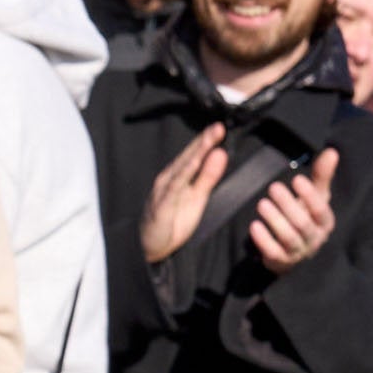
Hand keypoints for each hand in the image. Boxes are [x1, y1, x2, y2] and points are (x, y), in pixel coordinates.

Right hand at [139, 125, 229, 266]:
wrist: (151, 245)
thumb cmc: (173, 220)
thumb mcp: (197, 198)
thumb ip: (208, 176)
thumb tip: (221, 154)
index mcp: (179, 175)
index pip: (195, 154)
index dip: (207, 140)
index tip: (221, 127)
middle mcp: (169, 178)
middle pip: (188, 156)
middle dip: (204, 141)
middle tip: (218, 127)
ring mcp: (164, 191)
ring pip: (182, 169)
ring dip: (196, 153)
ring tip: (209, 141)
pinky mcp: (162, 206)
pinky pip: (174, 188)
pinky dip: (183, 175)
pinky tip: (193, 165)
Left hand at [242, 162, 336, 272]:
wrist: (292, 250)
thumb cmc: (305, 215)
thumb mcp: (315, 196)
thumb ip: (321, 176)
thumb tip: (331, 151)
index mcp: (325, 222)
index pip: (320, 210)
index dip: (310, 195)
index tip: (297, 179)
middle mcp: (314, 239)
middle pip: (302, 223)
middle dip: (288, 204)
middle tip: (273, 187)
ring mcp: (298, 252)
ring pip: (288, 237)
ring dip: (274, 220)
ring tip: (261, 203)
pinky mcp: (281, 262)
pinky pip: (273, 252)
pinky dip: (263, 240)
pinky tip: (254, 226)